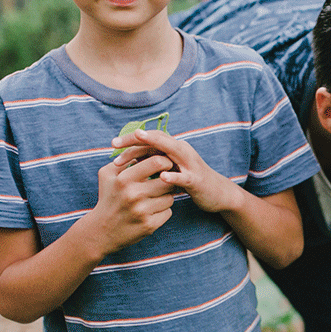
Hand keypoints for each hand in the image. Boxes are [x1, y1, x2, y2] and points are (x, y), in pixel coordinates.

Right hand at [90, 152, 177, 253]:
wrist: (101, 231)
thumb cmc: (107, 198)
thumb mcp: (107, 174)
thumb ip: (123, 158)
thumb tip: (143, 145)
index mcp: (124, 179)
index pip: (156, 162)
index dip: (164, 161)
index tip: (164, 165)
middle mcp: (133, 195)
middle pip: (167, 180)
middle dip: (168, 179)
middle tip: (164, 180)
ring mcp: (142, 212)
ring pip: (170, 197)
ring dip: (166, 196)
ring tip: (155, 197)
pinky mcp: (149, 226)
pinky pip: (168, 212)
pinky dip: (163, 211)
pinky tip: (152, 211)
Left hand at [112, 129, 238, 213]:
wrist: (218, 193)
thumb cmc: (190, 181)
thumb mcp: (170, 168)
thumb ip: (153, 162)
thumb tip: (131, 158)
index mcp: (173, 148)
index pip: (150, 137)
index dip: (131, 139)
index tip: (112, 143)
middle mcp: (182, 151)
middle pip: (158, 139)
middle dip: (136, 139)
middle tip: (114, 144)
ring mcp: (190, 164)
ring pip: (172, 151)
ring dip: (154, 146)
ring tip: (137, 145)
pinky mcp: (197, 180)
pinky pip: (184, 176)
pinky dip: (173, 176)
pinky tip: (162, 177)